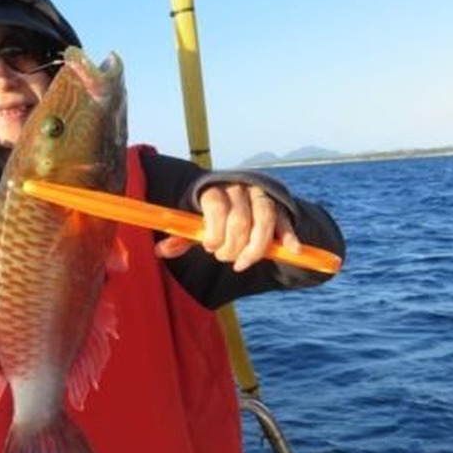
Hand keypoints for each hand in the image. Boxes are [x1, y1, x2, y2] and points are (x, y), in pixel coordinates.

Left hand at [155, 183, 301, 271]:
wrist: (238, 196)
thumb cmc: (213, 217)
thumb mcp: (196, 225)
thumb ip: (182, 238)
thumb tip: (160, 251)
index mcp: (215, 190)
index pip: (217, 208)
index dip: (214, 231)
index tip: (210, 247)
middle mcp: (239, 188)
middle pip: (240, 219)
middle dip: (232, 246)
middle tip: (224, 258)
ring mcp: (261, 196)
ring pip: (264, 219)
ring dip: (255, 247)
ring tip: (243, 264)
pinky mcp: (279, 206)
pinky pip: (285, 221)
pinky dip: (289, 236)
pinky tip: (292, 251)